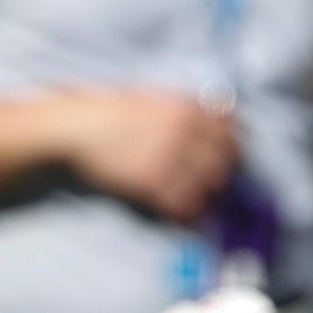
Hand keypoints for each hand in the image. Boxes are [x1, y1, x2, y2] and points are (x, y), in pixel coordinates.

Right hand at [52, 90, 242, 221]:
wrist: (77, 131)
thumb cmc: (111, 113)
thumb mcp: (152, 99)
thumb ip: (184, 108)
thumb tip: (217, 119)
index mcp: (185, 107)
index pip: (231, 130)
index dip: (235, 146)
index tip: (232, 158)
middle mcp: (182, 132)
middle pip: (224, 160)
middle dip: (224, 175)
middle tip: (216, 186)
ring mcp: (168, 158)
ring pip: (208, 186)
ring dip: (207, 197)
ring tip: (197, 202)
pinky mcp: (152, 184)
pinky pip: (184, 205)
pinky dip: (187, 214)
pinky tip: (180, 214)